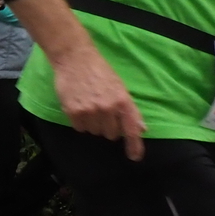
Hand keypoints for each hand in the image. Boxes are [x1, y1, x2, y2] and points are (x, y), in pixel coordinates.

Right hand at [50, 43, 145, 159]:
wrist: (75, 58)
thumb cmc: (100, 71)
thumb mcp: (120, 88)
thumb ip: (130, 110)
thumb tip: (141, 129)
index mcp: (123, 101)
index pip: (131, 129)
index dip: (134, 146)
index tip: (134, 157)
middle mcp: (108, 108)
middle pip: (111, 134)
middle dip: (108, 127)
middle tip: (102, 111)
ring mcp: (90, 111)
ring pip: (94, 132)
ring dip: (93, 124)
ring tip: (88, 106)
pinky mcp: (74, 112)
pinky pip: (80, 128)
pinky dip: (80, 122)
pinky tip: (79, 107)